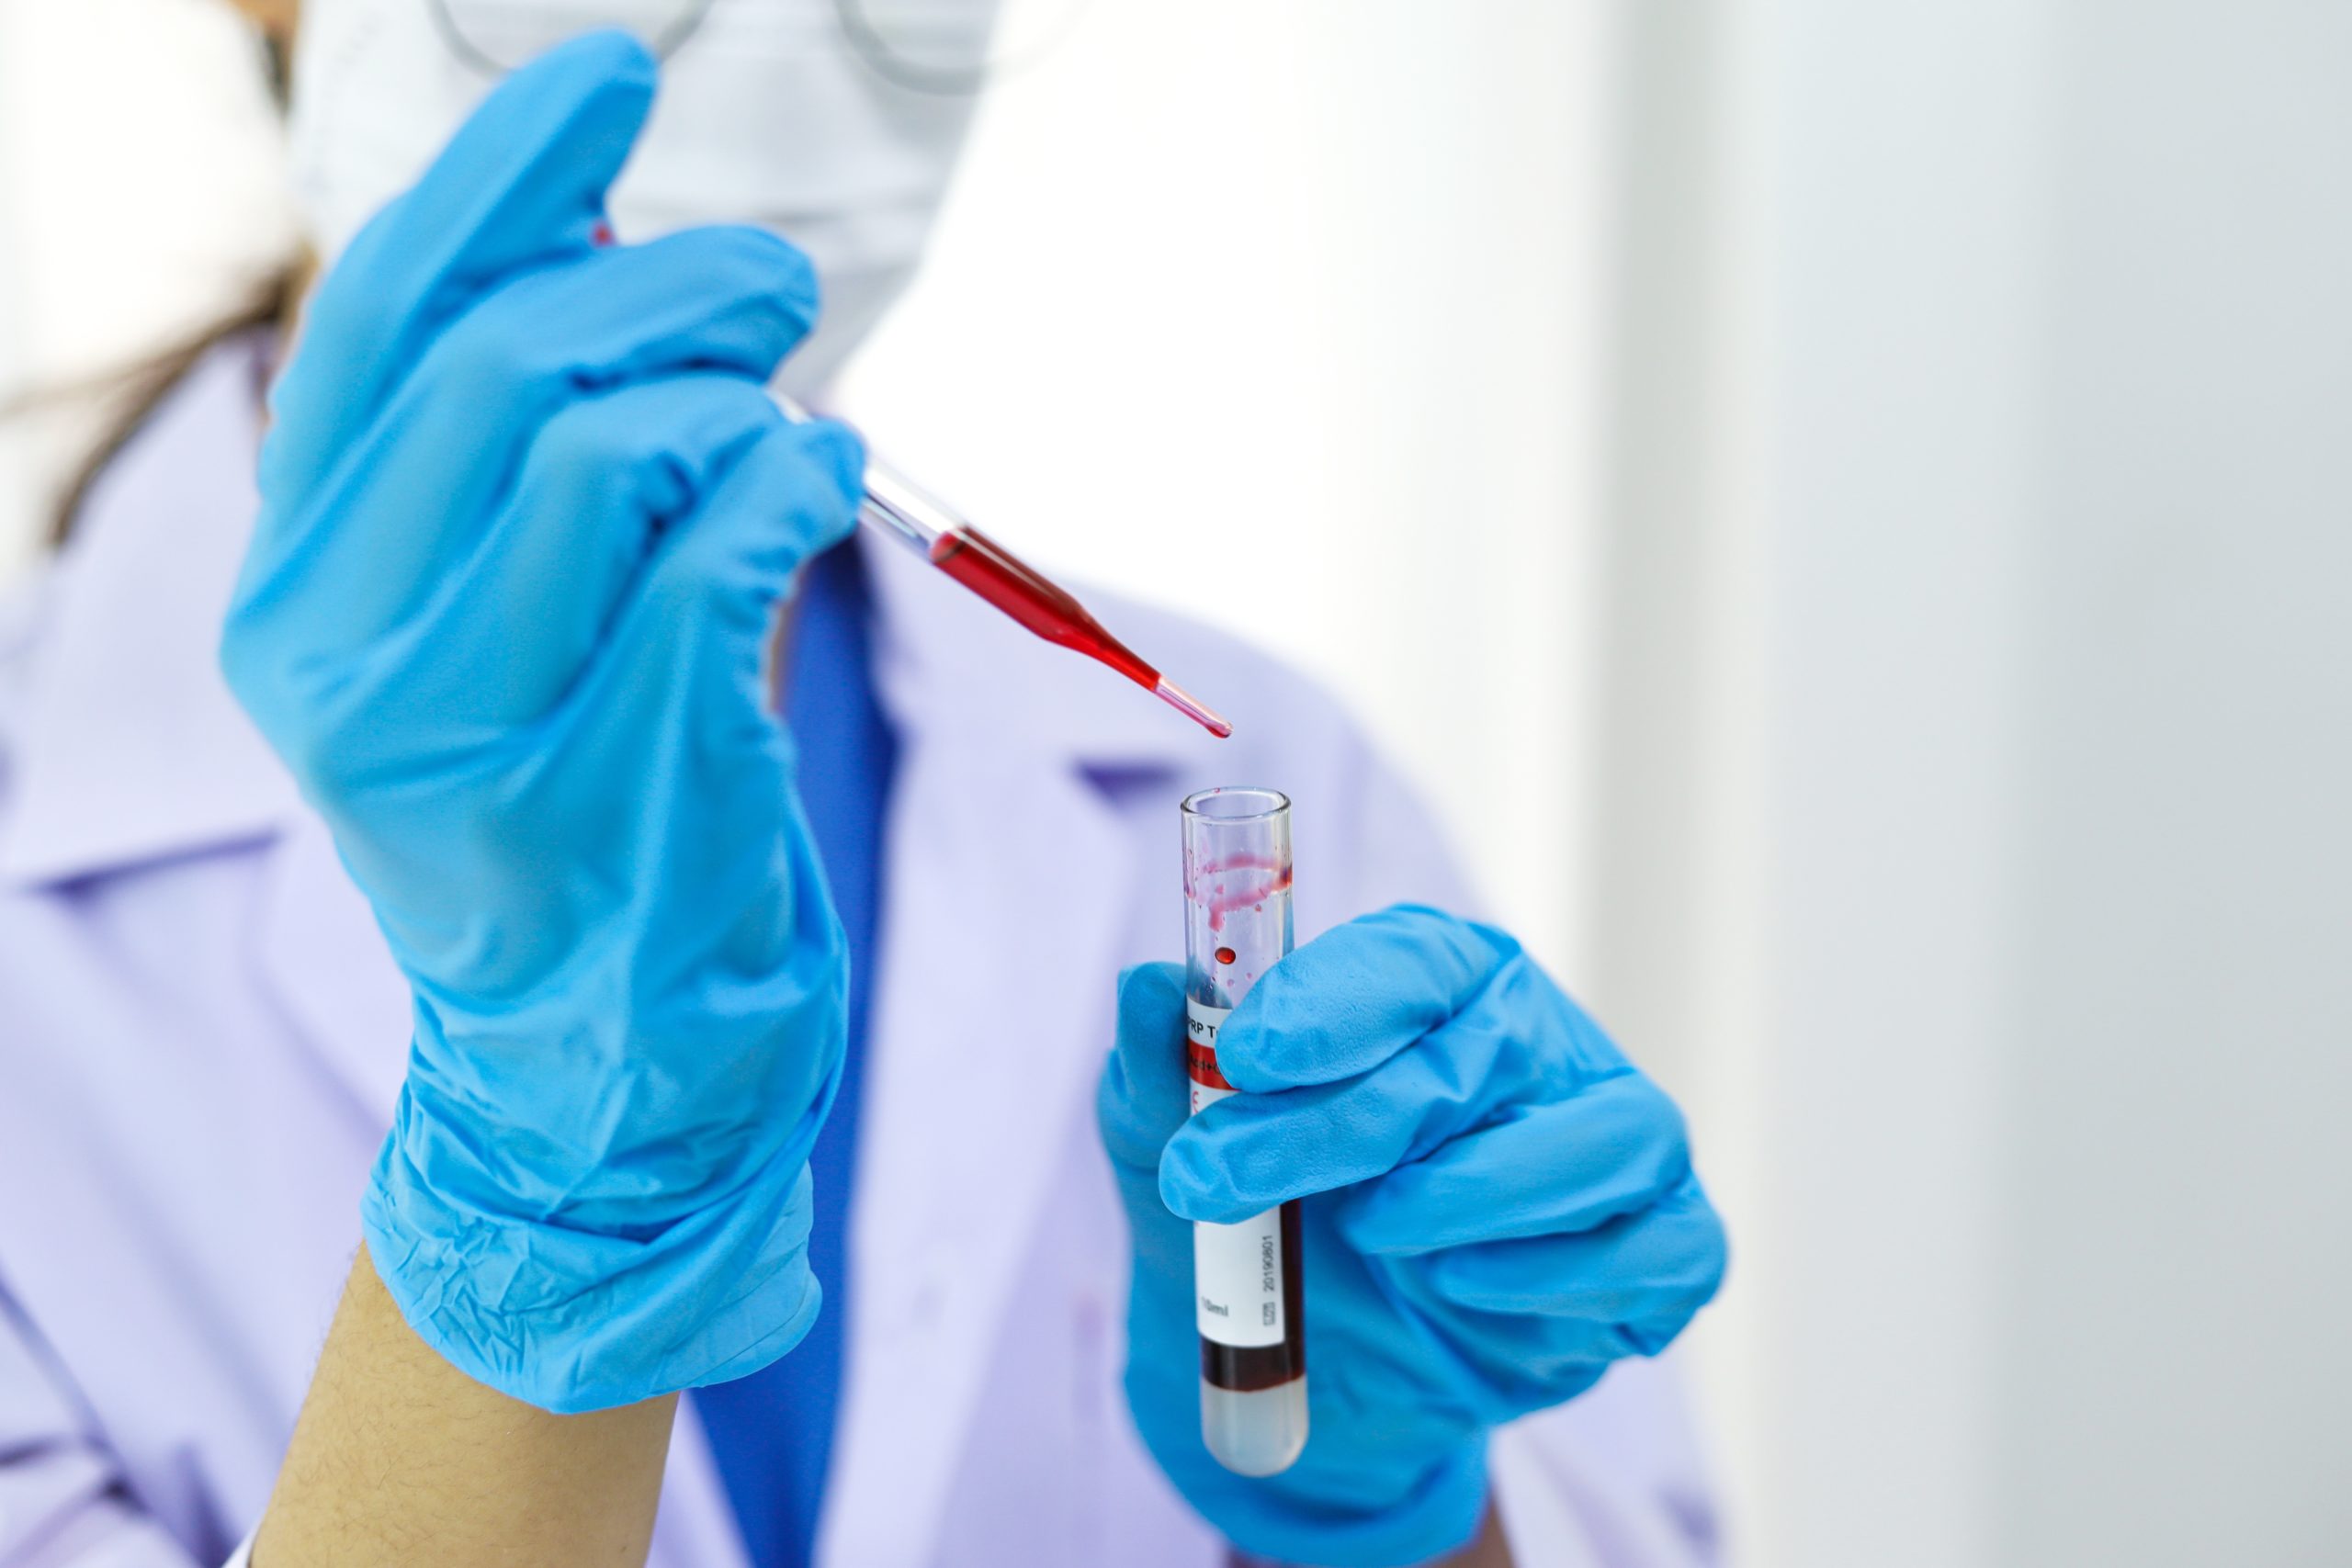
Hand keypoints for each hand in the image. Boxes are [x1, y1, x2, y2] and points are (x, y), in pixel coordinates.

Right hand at [221, 34, 863, 1412]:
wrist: (596, 1061)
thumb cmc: (572, 807)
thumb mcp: (491, 628)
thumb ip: (516, 448)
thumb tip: (604, 235)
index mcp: (291, 587)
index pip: (381, 319)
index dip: (506, 176)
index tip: (615, 74)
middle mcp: (334, 655)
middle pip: (509, 364)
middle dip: (673, 286)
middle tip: (778, 281)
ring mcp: (457, 736)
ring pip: (605, 447)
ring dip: (735, 389)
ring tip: (791, 406)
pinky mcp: (596, 792)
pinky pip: (715, 561)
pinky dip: (793, 480)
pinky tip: (828, 468)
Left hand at [1099, 905, 1727, 1566]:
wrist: (1322, 1369)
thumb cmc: (1266, 1211)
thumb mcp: (1172, 1146)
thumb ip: (1158, 1072)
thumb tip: (1149, 986)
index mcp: (1439, 986)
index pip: (1414, 961)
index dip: (1332, 1001)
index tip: (1243, 1054)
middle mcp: (1540, 1046)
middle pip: (1479, 1057)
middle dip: (1343, 1122)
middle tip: (1226, 1176)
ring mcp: (1613, 1146)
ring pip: (1609, 1138)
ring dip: (1478, 1188)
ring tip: (1376, 1231)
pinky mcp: (1658, 1254)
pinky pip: (1661, 1249)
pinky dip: (1565, 1270)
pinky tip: (1466, 1286)